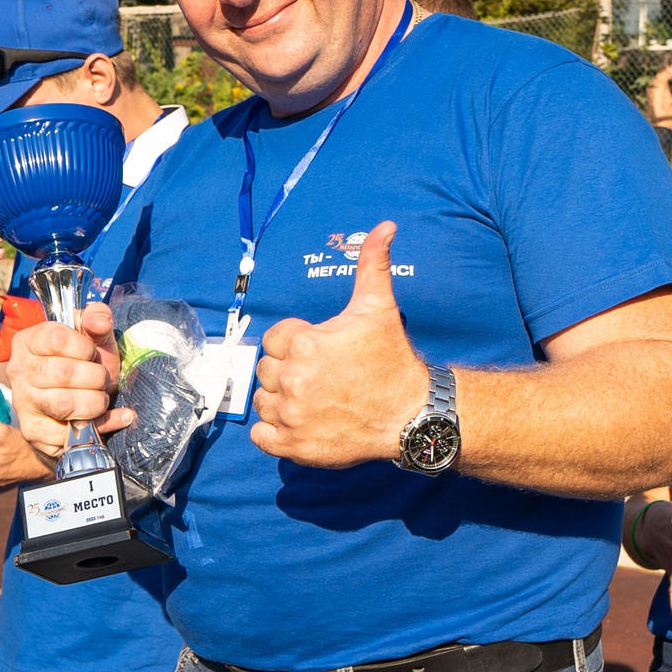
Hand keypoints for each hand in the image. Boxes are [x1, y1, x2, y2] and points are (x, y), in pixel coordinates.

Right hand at [5, 304, 131, 455]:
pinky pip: (67, 433)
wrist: (78, 396)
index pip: (57, 338)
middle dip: (95, 377)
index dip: (85, 347)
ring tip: (102, 397)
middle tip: (102, 379)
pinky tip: (113, 416)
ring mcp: (23, 401)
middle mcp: (19, 370)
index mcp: (28, 341)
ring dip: (95, 402)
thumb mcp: (94, 337)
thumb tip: (101, 321)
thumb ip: (98, 320)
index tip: (92, 353)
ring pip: (64, 404)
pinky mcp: (33, 431)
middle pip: (63, 373)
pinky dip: (100, 426)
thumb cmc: (84, 362)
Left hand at [251, 222, 427, 468]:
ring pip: (263, 401)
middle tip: (320, 377)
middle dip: (288, 371)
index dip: (295, 344)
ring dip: (280, 400)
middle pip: (267, 369)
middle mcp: (292, 379)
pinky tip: (299, 422)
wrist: (410, 413)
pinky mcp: (293, 446)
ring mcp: (291, 415)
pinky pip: (260, 436)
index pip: (274, 339)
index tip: (320, 352)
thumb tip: (384, 226)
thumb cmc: (392, 360)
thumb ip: (372, 264)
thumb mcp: (379, 307)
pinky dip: (273, 432)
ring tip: (313, 399)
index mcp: (304, 344)